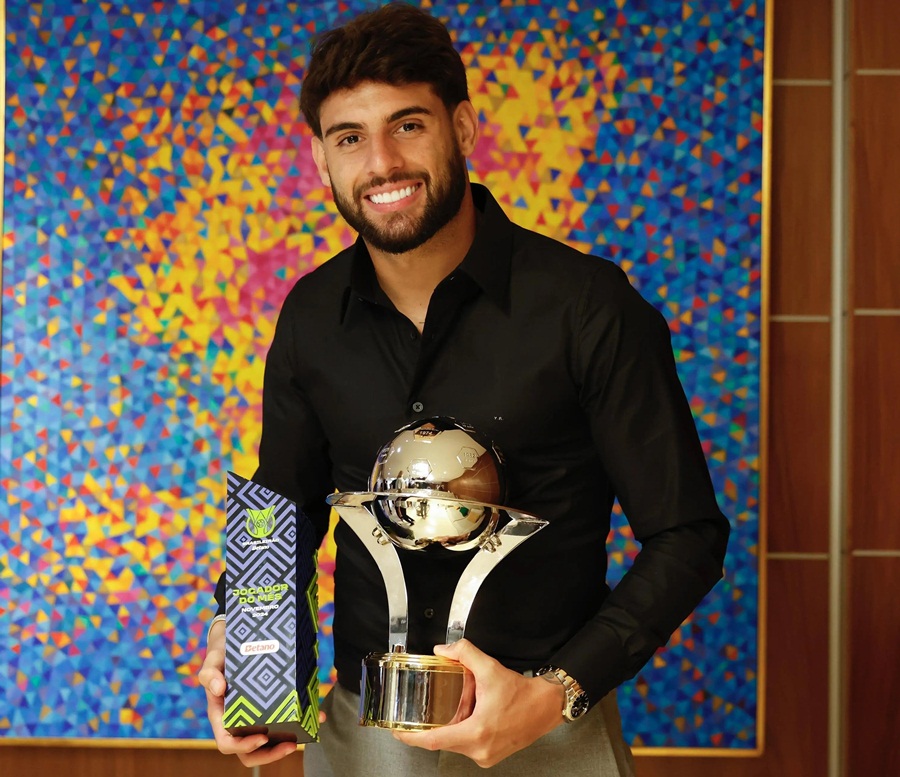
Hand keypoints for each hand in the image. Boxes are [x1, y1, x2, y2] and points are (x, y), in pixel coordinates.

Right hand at [197, 619, 298, 766]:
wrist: (233, 644)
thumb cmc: (221, 656)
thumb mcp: (213, 660)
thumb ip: (210, 673)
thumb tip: (218, 688)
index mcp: (221, 715)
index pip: (227, 742)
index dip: (243, 746)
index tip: (263, 737)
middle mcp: (236, 722)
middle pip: (248, 752)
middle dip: (269, 755)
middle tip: (290, 745)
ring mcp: (253, 717)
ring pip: (266, 744)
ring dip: (283, 746)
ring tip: (302, 737)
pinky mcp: (269, 709)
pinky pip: (282, 722)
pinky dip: (300, 723)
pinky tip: (316, 716)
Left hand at [392, 639, 565, 767]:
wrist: (546, 707)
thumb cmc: (523, 695)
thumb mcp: (490, 669)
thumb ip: (465, 654)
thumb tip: (445, 649)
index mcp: (476, 732)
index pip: (433, 740)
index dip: (411, 737)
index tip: (398, 731)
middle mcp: (480, 749)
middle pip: (442, 741)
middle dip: (431, 725)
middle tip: (420, 712)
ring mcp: (485, 756)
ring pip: (455, 743)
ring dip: (449, 727)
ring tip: (453, 709)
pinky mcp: (490, 756)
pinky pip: (467, 745)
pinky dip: (462, 731)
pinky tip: (467, 716)